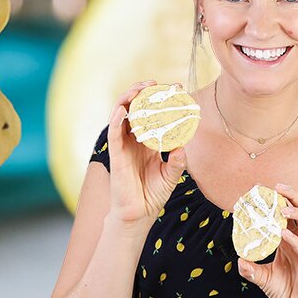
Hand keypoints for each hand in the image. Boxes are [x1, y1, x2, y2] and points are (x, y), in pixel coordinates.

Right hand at [107, 80, 189, 227]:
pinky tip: (123, 110)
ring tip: (139, 89)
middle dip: (142, 93)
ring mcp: (123, 146)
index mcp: (146, 142)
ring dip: (127, 99)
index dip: (159, 101)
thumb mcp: (171, 175)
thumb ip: (177, 160)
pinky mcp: (115, 155)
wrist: (139, 214)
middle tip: (154, 84)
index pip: (151, 115)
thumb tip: (183, 146)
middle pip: (133, 109)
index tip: (175, 89)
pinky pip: (113, 133)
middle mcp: (133, 140)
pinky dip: (116, 119)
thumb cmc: (152, 194)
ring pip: (120, 115)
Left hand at [237, 183, 297, 297]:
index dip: (279, 201)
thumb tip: (239, 260)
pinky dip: (295, 241)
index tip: (264, 190)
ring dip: (297, 214)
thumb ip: (251, 269)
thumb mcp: (263, 278)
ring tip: (282, 208)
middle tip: (278, 187)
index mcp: (291, 242)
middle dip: (293, 197)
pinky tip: (284, 234)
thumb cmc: (286, 292)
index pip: (288, 215)